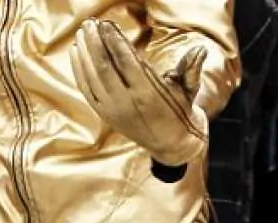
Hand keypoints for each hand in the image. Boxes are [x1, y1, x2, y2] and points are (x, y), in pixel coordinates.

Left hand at [70, 18, 207, 166]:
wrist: (171, 144)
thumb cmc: (180, 111)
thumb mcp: (189, 90)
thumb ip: (190, 68)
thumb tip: (200, 49)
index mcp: (148, 94)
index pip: (125, 62)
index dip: (114, 41)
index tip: (106, 23)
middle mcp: (126, 102)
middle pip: (104, 67)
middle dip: (95, 42)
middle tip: (89, 23)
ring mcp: (112, 110)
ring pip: (92, 77)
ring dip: (85, 52)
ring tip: (82, 32)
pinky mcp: (104, 115)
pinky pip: (86, 89)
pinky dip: (79, 69)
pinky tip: (76, 51)